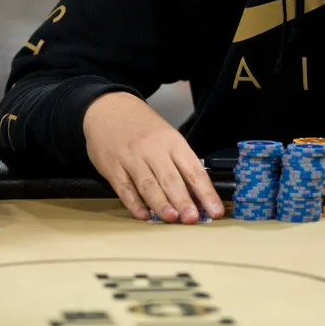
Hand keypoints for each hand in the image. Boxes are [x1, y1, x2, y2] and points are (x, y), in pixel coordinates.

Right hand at [84, 92, 222, 223]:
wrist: (109, 107)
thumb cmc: (142, 126)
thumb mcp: (167, 136)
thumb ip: (179, 164)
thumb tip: (196, 196)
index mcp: (172, 142)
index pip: (194, 170)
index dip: (206, 192)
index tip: (215, 210)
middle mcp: (153, 149)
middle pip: (171, 178)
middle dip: (183, 200)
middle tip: (192, 218)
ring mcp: (131, 158)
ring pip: (148, 184)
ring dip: (160, 203)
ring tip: (171, 218)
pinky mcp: (113, 167)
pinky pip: (124, 188)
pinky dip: (134, 203)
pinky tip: (143, 214)